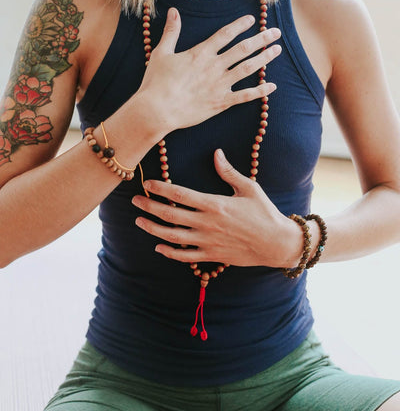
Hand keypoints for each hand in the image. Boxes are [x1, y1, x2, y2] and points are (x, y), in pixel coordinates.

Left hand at [132, 149, 298, 267]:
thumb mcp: (249, 188)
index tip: (147, 183)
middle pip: (170, 215)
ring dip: (153, 229)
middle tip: (134, 201)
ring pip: (172, 237)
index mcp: (215, 204)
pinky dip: (170, 253)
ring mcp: (208, 241)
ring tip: (139, 221)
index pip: (180, 195)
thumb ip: (229, 172)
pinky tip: (158, 247)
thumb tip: (216, 153)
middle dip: (149, 207)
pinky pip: (186, 257)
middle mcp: (207, 223)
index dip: (161, 188)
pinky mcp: (212, 255)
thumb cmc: (264, 212)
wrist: (277, 243)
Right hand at [137, 8, 280, 131]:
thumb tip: (174, 11)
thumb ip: (171, 32)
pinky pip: (245, 96)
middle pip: (243, 49)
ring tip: (277, 50)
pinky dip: (260, 91)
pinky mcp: (221, 102)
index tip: (253, 19)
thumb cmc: (156, 82)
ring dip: (264, 58)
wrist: (157, 110)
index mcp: (200, 53)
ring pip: (248, 69)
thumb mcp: (161, 53)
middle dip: (261, 39)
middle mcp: (214, 66)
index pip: (225, 34)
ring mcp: (219, 85)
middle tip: (276, 32)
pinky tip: (272, 86)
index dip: (240, 25)